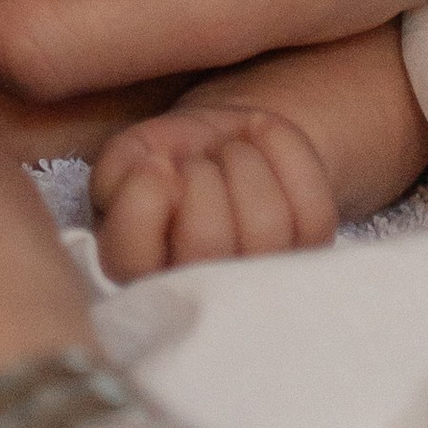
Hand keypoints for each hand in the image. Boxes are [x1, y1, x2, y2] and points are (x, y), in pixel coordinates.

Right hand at [90, 103, 339, 280]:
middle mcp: (198, 293)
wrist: (219, 144)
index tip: (155, 163)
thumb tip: (159, 177)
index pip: (134, 258)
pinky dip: (284, 148)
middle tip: (196, 159)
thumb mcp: (124, 157)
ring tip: (227, 150)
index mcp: (136, 273)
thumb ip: (115, 172)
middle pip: (206, 242)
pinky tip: (260, 135)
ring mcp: (258, 278)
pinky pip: (312, 205)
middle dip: (200, 176)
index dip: (145, 197)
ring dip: (242, 160)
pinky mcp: (308, 250)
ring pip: (265, 225)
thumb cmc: (163, 157)